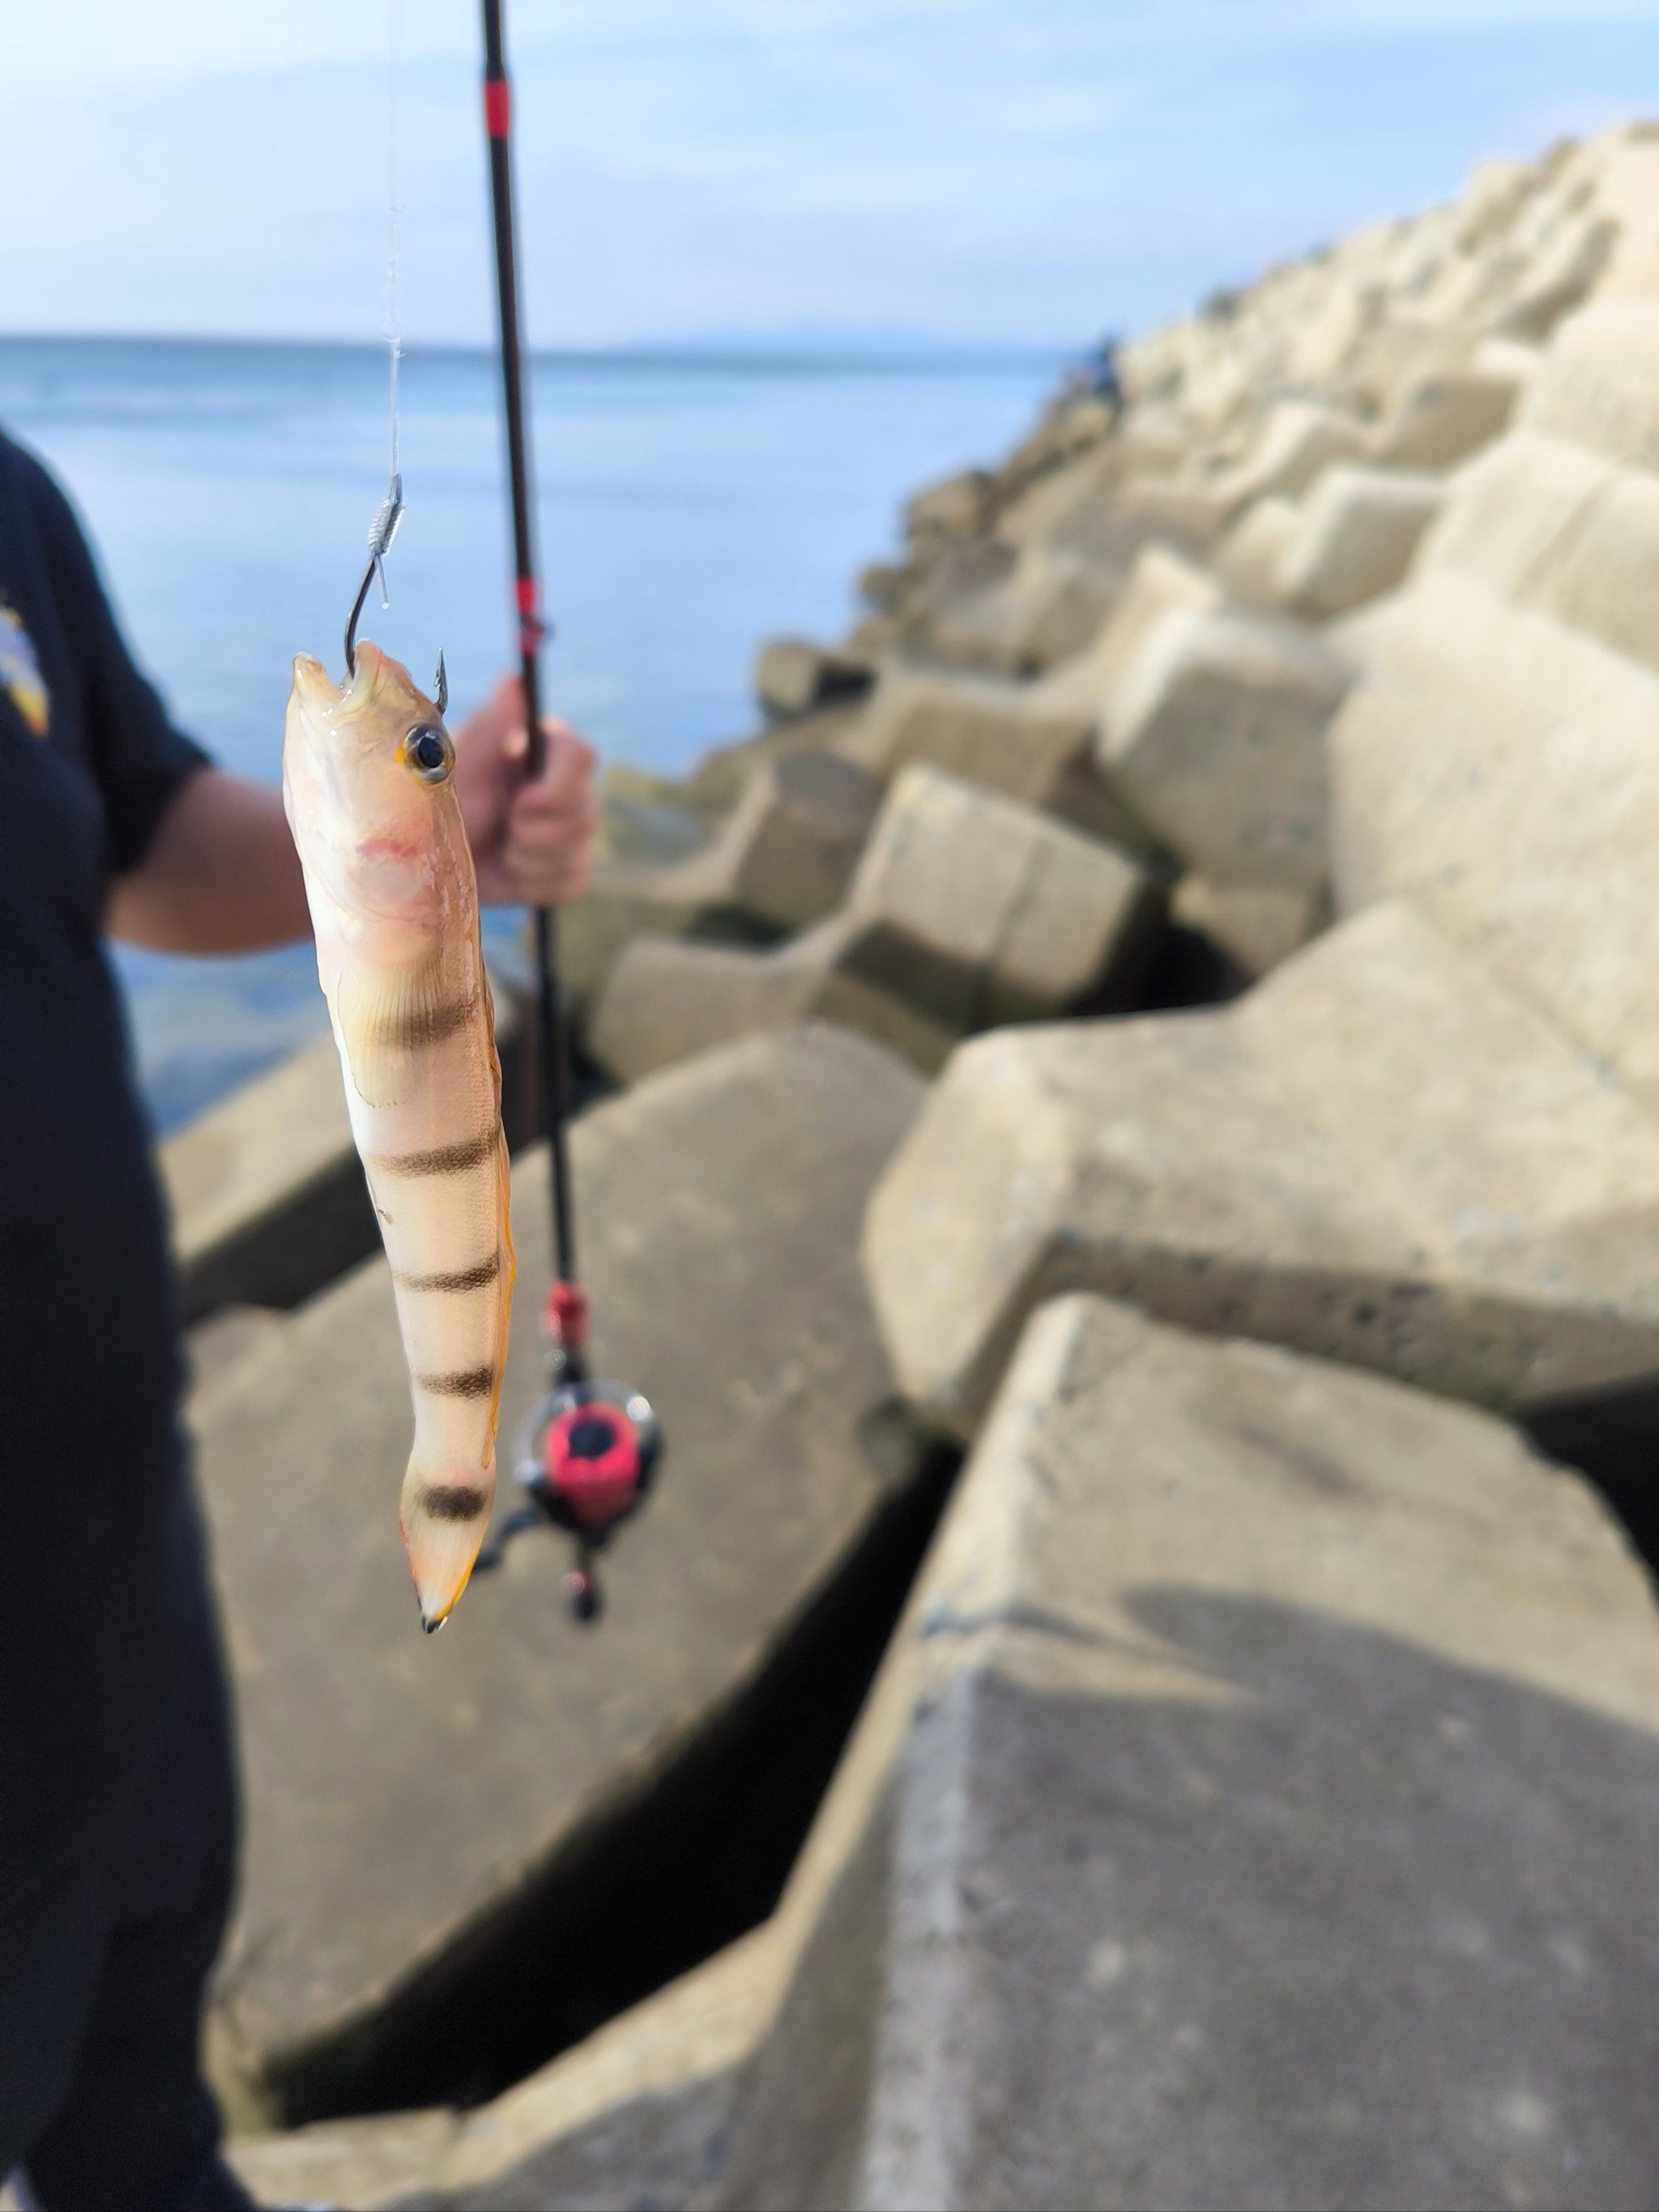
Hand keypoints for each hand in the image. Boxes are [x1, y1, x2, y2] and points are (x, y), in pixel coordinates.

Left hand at [450, 676, 597, 907]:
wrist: (428, 860)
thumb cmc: (437, 803)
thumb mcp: (456, 765)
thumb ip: (489, 728)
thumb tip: (513, 681)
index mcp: (543, 752)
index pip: (582, 755)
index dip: (556, 786)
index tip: (520, 800)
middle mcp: (567, 788)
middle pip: (583, 812)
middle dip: (532, 830)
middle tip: (499, 826)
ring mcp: (572, 832)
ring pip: (574, 852)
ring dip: (524, 857)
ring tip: (496, 846)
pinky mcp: (567, 870)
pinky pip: (566, 882)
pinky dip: (529, 882)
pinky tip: (507, 868)